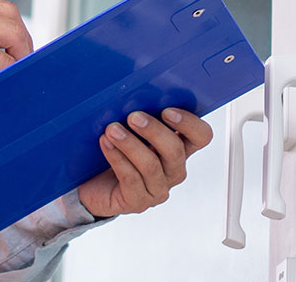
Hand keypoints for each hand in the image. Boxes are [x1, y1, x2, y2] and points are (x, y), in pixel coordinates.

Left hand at [78, 108, 211, 218]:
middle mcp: (173, 170)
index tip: (167, 110)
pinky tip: (106, 144)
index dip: (189, 123)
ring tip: (112, 129)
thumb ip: (141, 116)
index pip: (201, 136)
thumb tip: (136, 94)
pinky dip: (117, 158)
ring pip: (151, 165)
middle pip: (175, 151)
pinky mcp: (138, 201)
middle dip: (154, 131)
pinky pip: (131, 179)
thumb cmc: (116, 152)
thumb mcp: (132, 131)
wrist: (94, 184)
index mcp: (179, 148)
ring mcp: (157, 188)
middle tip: (133, 116)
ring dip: (130, 144)